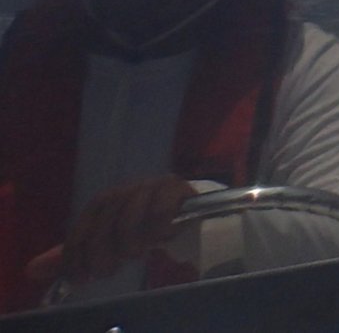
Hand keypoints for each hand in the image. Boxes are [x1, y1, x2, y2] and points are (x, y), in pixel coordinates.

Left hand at [26, 174, 196, 288]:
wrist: (180, 208)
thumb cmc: (139, 225)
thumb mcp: (102, 240)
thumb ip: (73, 253)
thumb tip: (32, 270)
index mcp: (103, 201)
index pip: (83, 227)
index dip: (77, 255)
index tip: (80, 277)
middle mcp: (124, 190)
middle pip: (104, 224)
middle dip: (102, 254)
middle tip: (108, 271)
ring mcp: (151, 186)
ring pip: (131, 219)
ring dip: (131, 244)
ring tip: (137, 255)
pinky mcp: (176, 188)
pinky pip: (161, 210)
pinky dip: (157, 229)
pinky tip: (160, 238)